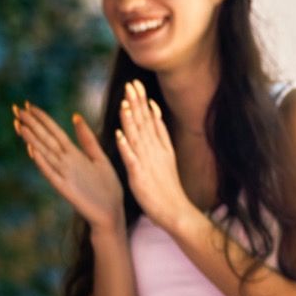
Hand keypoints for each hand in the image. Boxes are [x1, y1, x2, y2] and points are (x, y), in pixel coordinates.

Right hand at [14, 103, 122, 231]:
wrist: (112, 212)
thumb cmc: (107, 187)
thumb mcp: (99, 158)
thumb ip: (87, 139)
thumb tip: (75, 116)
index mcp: (75, 154)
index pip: (55, 132)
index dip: (43, 119)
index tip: (28, 104)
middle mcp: (66, 163)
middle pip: (46, 140)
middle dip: (31, 124)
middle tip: (15, 109)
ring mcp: (64, 175)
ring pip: (45, 154)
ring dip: (32, 140)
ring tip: (19, 125)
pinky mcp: (66, 189)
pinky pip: (52, 174)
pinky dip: (43, 163)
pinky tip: (33, 152)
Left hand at [113, 79, 195, 232]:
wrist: (177, 211)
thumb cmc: (169, 188)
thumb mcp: (167, 159)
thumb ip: (160, 137)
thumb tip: (154, 114)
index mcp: (162, 148)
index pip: (152, 120)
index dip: (143, 101)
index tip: (136, 84)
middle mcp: (156, 152)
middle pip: (145, 124)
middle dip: (137, 103)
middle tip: (131, 84)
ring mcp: (148, 164)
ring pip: (138, 138)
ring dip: (131, 120)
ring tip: (124, 103)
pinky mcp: (140, 177)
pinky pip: (131, 160)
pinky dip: (126, 147)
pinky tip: (119, 135)